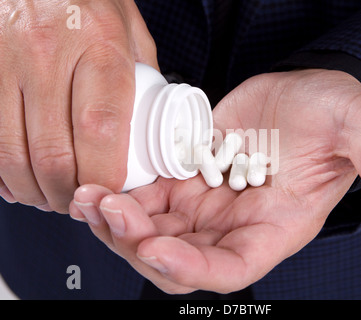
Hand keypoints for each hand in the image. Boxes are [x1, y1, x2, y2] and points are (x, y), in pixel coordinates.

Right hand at [0, 0, 157, 212]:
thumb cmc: (87, 0)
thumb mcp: (129, 29)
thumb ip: (144, 78)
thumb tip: (153, 124)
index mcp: (98, 45)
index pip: (100, 129)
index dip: (103, 175)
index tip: (108, 191)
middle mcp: (46, 53)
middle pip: (53, 153)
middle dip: (66, 194)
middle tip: (79, 200)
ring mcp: (4, 60)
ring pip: (11, 155)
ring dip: (33, 190)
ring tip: (50, 194)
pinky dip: (2, 173)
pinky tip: (18, 178)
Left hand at [70, 69, 360, 293]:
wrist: (303, 95)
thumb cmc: (334, 115)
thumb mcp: (360, 129)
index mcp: (275, 229)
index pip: (230, 269)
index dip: (194, 269)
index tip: (159, 248)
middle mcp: (235, 226)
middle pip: (177, 261)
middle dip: (138, 246)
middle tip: (109, 210)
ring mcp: (207, 205)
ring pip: (152, 235)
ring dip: (116, 224)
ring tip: (89, 197)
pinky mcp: (186, 178)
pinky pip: (146, 201)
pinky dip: (119, 198)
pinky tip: (96, 182)